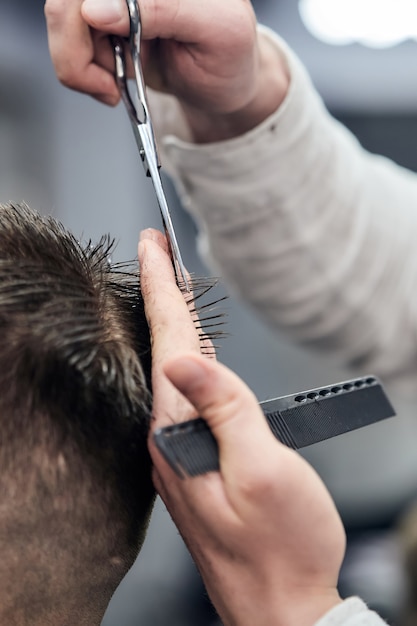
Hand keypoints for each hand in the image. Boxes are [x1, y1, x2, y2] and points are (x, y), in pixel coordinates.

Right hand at [44, 0, 289, 139]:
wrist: (225, 85)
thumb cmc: (232, 56)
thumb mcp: (217, 30)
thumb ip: (164, 10)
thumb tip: (96, 10)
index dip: (87, 14)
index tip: (109, 45)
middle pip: (68, 2)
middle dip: (74, 49)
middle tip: (104, 86)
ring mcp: (114, 3)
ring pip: (63, 22)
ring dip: (79, 65)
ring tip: (113, 87)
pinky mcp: (102, 24)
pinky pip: (69, 43)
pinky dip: (82, 72)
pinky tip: (110, 82)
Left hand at [139, 229, 344, 625]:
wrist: (282, 606)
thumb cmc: (280, 546)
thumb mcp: (261, 470)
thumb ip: (223, 408)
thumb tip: (181, 358)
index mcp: (180, 433)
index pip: (167, 342)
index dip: (162, 288)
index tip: (152, 246)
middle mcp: (170, 440)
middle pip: (163, 351)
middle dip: (160, 296)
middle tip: (157, 253)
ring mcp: (180, 453)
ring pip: (174, 373)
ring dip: (173, 326)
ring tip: (172, 288)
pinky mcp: (195, 464)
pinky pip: (187, 398)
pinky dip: (189, 363)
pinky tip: (192, 352)